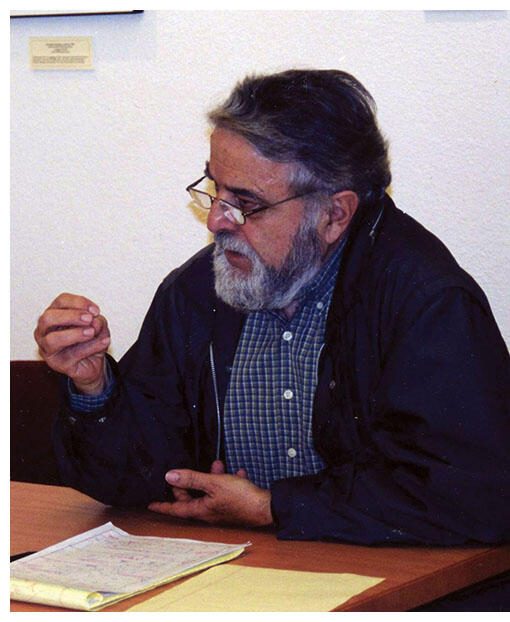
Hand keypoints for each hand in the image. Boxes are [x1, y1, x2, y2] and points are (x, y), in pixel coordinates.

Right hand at [34, 293, 110, 394]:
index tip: (96, 310)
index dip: (79, 302)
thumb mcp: (98, 325)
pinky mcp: (56, 364)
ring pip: (53, 339)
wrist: (94, 363)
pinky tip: (103, 342)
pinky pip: (72, 354)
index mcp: (54, 314)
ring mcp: (47, 348)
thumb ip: (96, 320)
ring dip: (75, 334)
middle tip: (89, 319)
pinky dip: (90, 347)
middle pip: (48, 318)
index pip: (61, 301)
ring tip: (92, 332)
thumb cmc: (91, 339)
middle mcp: (44, 330)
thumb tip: (93, 321)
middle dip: (71, 316)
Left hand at [148, 461, 272, 526]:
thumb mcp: (213, 483)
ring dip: (211, 478)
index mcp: (201, 510)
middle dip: (189, 484)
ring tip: (217, 465)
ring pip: (210, 492)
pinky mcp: (234, 505)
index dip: (162, 505)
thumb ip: (192, 479)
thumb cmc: (240, 498)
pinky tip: (237, 473)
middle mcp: (209, 512)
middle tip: (185, 474)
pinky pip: (226, 492)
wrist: (266, 507)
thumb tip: (170, 476)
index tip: (150, 504)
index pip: (176, 508)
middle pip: (192, 499)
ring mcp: (222, 510)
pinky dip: (228, 481)